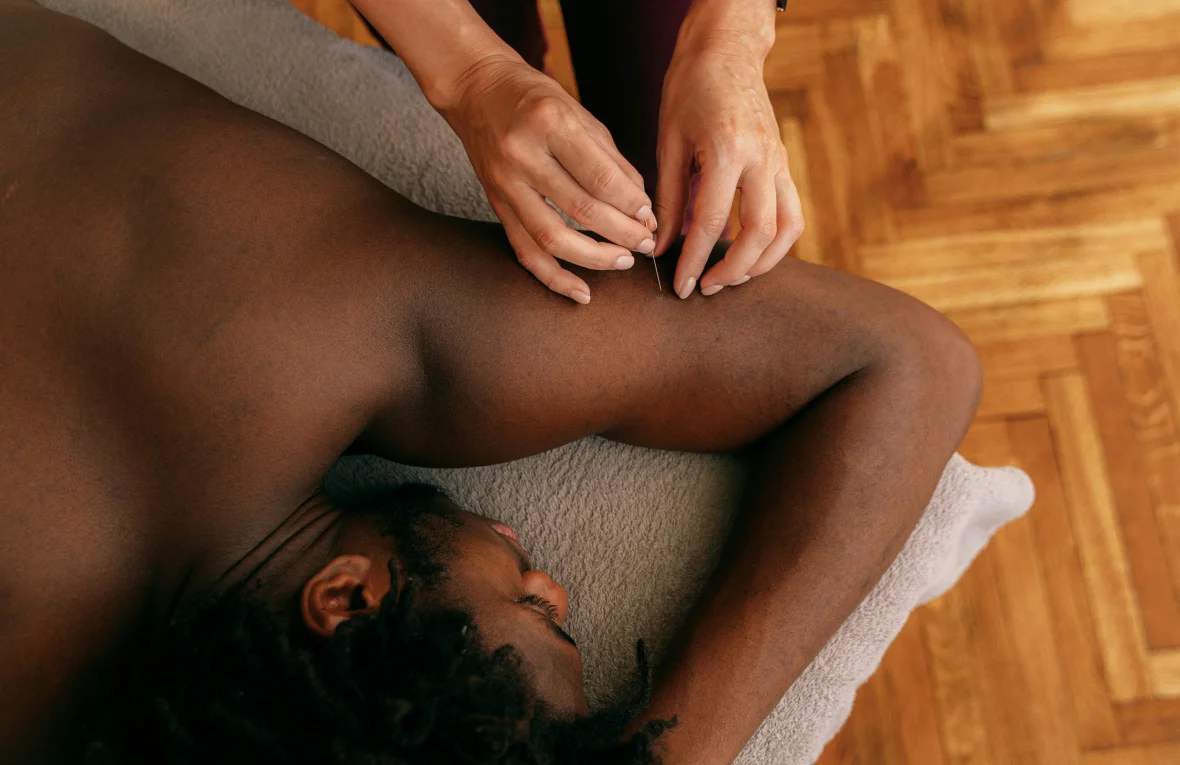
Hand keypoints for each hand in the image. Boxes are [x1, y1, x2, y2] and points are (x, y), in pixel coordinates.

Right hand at [444, 55, 656, 303]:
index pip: (599, 176)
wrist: (476, 90)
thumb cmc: (535, 98)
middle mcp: (523, 155)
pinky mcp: (496, 205)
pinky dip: (554, 277)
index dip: (631, 203)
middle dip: (622, 232)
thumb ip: (611, 159)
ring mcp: (505, 184)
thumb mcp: (579, 113)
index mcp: (550, 123)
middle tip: (646, 243)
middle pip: (581, 209)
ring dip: (594, 258)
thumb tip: (643, 206)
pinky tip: (582, 292)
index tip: (651, 216)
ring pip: (553, 238)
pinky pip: (525, 251)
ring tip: (623, 261)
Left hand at [654, 36, 803, 298]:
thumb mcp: (669, 142)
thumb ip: (668, 199)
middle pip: (759, 234)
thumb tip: (660, 247)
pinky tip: (748, 254)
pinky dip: (775, 243)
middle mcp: (762, 158)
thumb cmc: (690, 89)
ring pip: (788, 229)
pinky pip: (792, 214)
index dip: (694, 261)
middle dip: (732, 271)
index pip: (712, 223)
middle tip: (704, 289)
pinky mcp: (785, 164)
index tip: (680, 286)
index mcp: (727, 150)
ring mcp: (780, 161)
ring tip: (730, 278)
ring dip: (761, 263)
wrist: (727, 50)